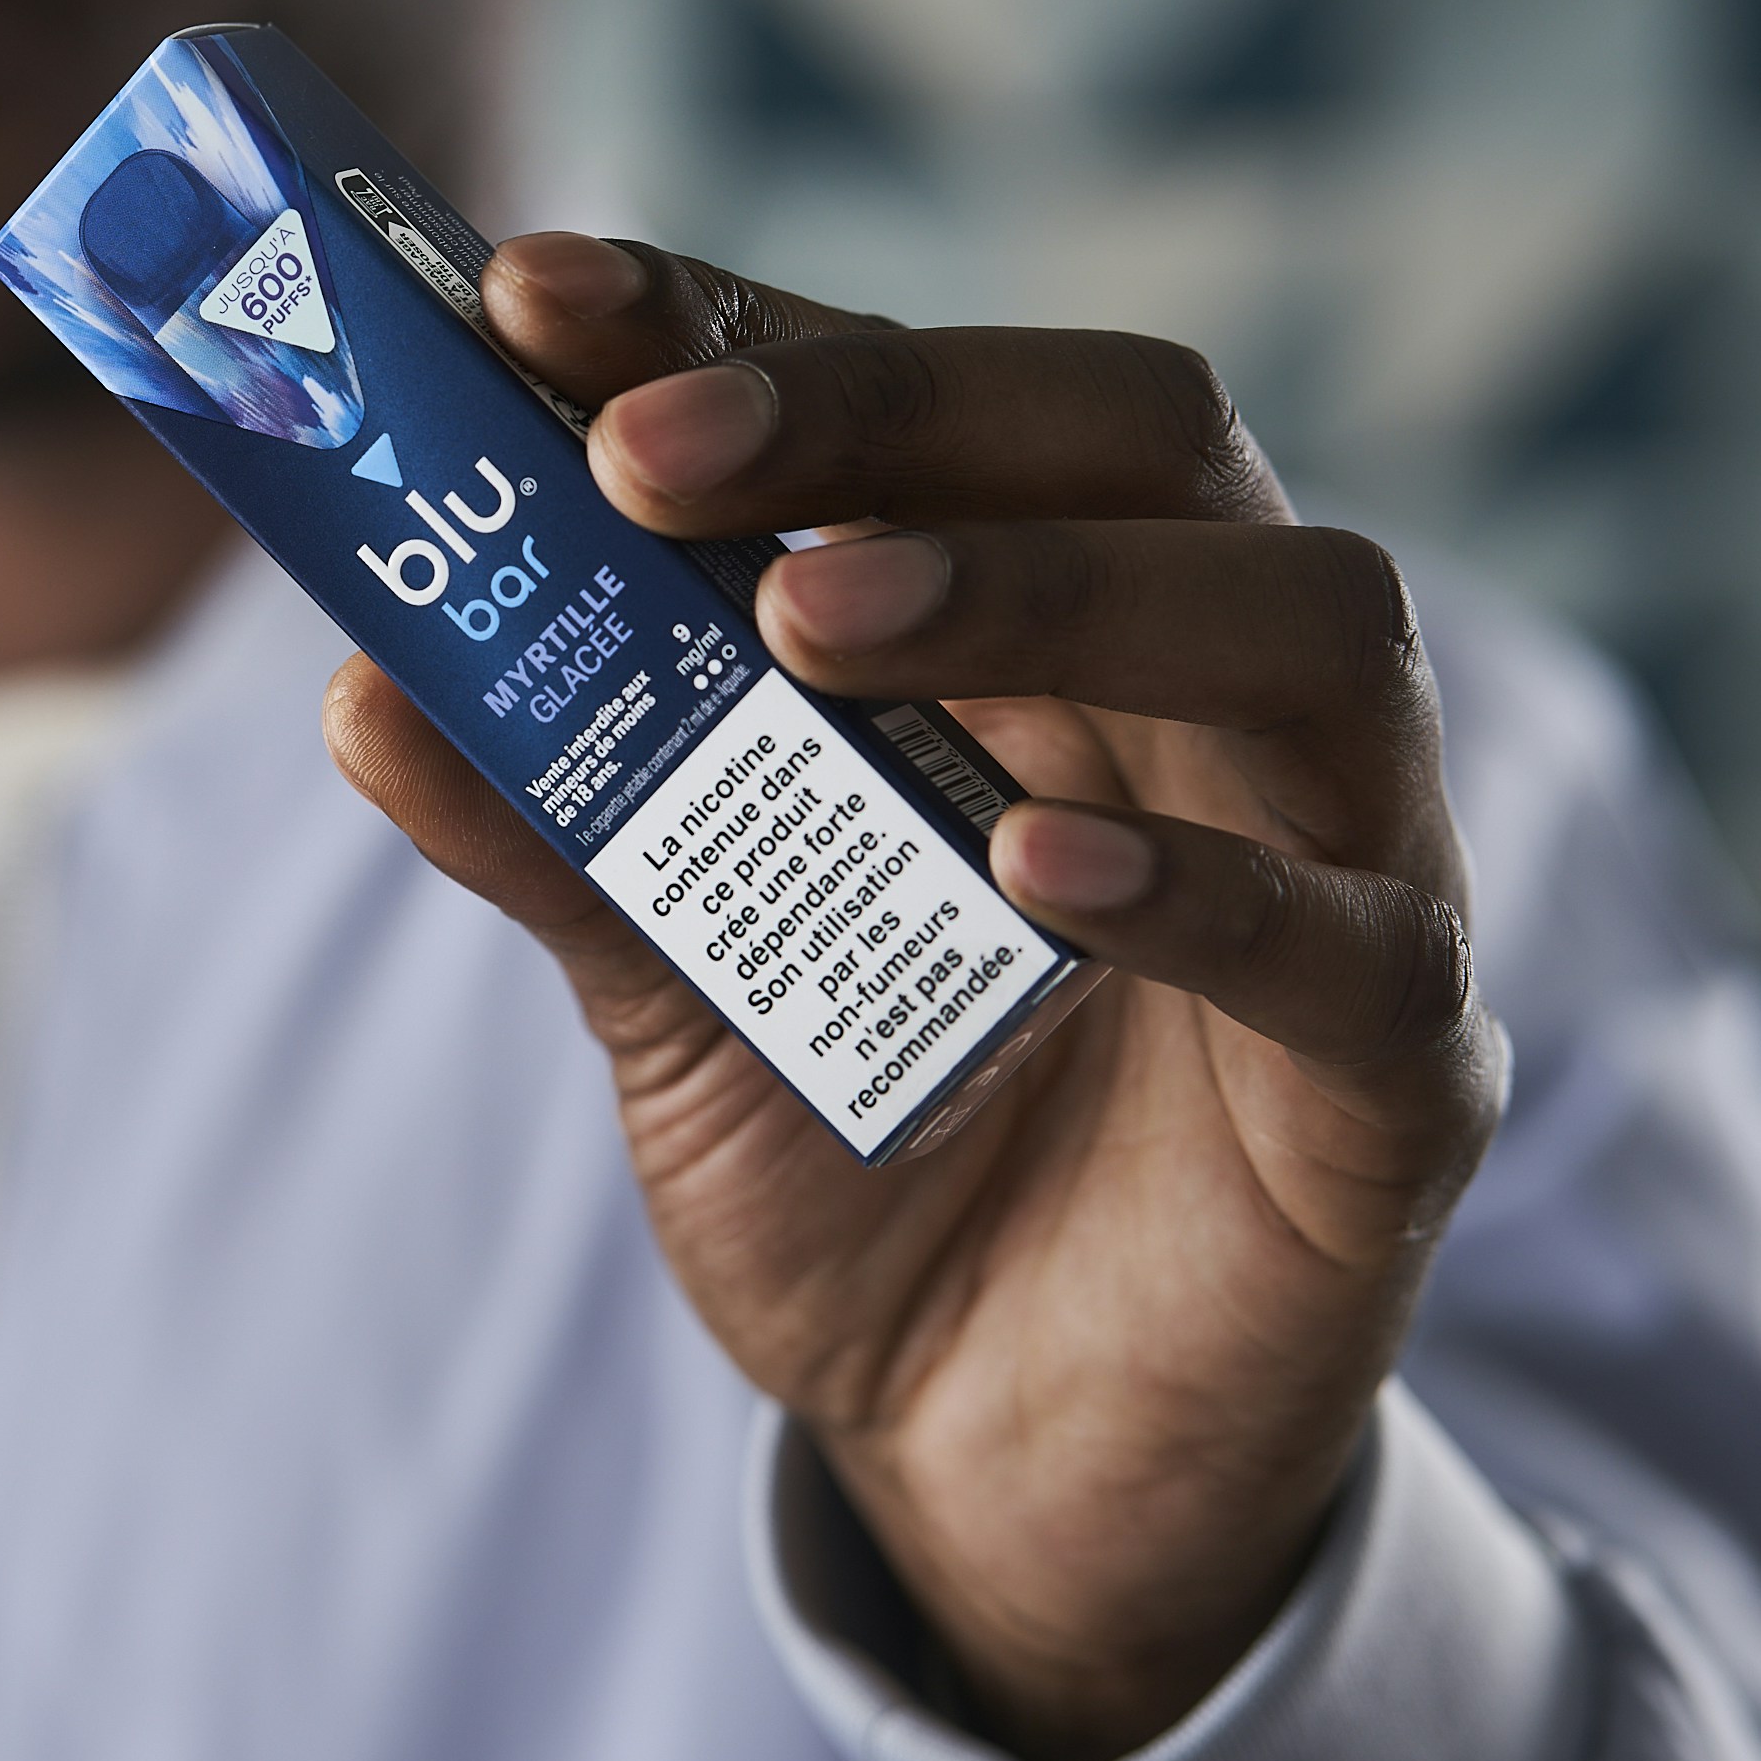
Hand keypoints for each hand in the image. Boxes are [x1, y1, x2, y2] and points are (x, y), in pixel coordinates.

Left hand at [323, 234, 1509, 1760]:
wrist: (1000, 1464)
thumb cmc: (862, 1173)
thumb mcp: (674, 994)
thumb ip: (559, 838)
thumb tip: (364, 688)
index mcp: (1034, 633)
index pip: (916, 402)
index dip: (740, 322)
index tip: (533, 295)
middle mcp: (1204, 697)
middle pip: (1137, 434)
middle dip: (889, 406)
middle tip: (644, 457)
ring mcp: (1344, 862)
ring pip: (1302, 624)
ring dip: (1049, 588)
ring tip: (814, 623)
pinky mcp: (1396, 1078)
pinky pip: (1350, 943)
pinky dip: (1198, 892)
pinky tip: (1024, 872)